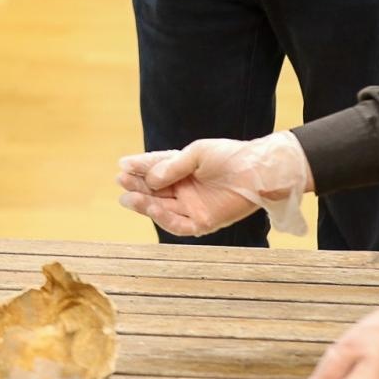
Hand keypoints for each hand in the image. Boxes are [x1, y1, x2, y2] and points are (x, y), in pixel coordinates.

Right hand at [116, 131, 311, 236]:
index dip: (139, 168)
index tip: (122, 165)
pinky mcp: (204, 222)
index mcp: (182, 170)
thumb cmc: (230, 157)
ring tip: (128, 197)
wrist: (257, 171)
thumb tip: (150, 179)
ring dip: (144, 204)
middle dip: (136, 186)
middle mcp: (185, 190)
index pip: (155, 170)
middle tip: (121, 181)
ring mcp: (193, 207)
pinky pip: (179, 224)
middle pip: (154, 191)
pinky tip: (152, 208)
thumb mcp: (197, 154)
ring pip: (162, 209)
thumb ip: (173, 166)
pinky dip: (164, 218)